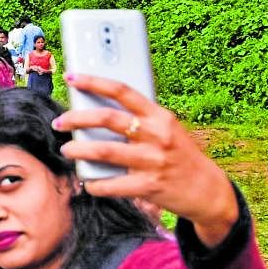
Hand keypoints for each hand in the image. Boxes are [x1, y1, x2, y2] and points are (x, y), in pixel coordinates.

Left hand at [55, 73, 238, 247]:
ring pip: (103, 151)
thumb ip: (140, 119)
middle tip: (59, 122)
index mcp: (159, 116)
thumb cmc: (179, 155)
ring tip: (67, 150)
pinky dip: (94, 184)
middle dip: (76, 118)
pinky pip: (111, 185)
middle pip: (107, 118)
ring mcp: (152, 161)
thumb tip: (97, 110)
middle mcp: (156, 135)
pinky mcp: (149, 186)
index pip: (122, 91)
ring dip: (77, 150)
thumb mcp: (166, 129)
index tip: (72, 78)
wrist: (208, 191)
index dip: (93, 81)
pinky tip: (88, 182)